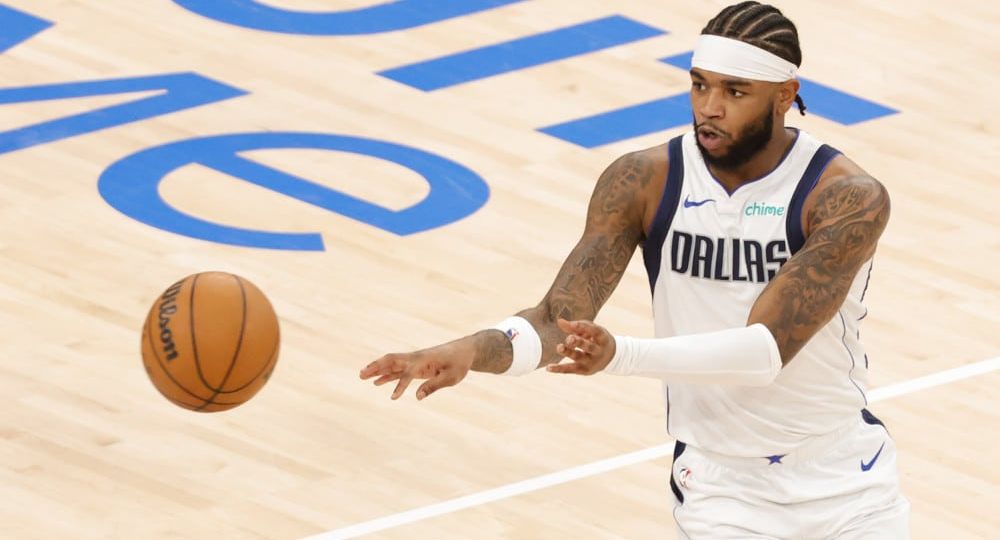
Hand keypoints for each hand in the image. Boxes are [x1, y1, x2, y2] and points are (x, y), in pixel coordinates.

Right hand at [360, 339, 474, 399]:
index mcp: (424, 360)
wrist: (463, 351)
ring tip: (361, 376)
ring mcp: (414, 361)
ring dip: (377, 369)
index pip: (408, 373)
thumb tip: (417, 397)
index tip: (393, 398)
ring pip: (391, 364)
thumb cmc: (458, 364)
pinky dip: (387, 375)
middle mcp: (415, 358)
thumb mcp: (451, 377)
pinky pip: (398, 370)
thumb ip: (433, 386)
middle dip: (376, 367)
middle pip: (391, 360)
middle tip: (361, 374)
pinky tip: (377, 382)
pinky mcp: (416, 365)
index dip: (400, 386)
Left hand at [547, 318, 615, 374]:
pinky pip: (570, 370)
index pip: (594, 331)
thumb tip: (559, 321)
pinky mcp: (584, 370)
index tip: (572, 324)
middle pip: (588, 347)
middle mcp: (599, 351)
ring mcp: (592, 362)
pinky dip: (559, 369)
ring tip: (559, 347)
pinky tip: (548, 368)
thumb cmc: (596, 339)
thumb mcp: (591, 331)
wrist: (610, 358)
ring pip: (579, 357)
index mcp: (603, 338)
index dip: (583, 327)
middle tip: (569, 338)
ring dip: (568, 352)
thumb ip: (576, 326)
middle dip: (579, 342)